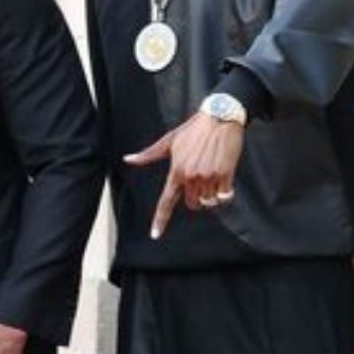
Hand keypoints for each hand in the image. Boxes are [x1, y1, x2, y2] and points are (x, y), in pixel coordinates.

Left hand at [124, 111, 243, 237]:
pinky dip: (224, 193)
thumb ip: (148, 155)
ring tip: (210, 174)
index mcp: (176, 171)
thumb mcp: (168, 141)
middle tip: (198, 178)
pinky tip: (222, 179)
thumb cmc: (192, 130)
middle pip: (192, 204)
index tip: (155, 235)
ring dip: (210, 194)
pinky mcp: (226, 174)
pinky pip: (225, 196)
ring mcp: (209, 176)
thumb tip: (128, 159)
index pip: (166, 201)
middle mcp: (192, 176)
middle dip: (194, 197)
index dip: (160, 219)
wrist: (219, 118)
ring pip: (209, 201)